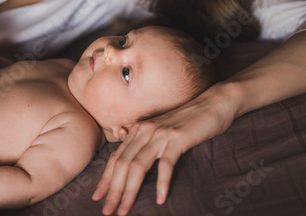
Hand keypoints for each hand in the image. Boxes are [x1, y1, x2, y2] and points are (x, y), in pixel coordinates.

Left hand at [92, 85, 236, 214]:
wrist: (212, 104)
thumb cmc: (187, 121)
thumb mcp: (160, 131)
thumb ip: (144, 143)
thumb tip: (128, 163)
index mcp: (138, 130)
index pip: (115, 158)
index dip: (104, 179)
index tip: (96, 197)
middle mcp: (145, 131)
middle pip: (123, 164)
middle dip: (113, 190)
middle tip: (106, 211)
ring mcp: (161, 134)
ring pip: (138, 166)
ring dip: (130, 191)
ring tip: (124, 210)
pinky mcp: (178, 138)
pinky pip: (166, 164)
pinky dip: (162, 183)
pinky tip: (160, 199)